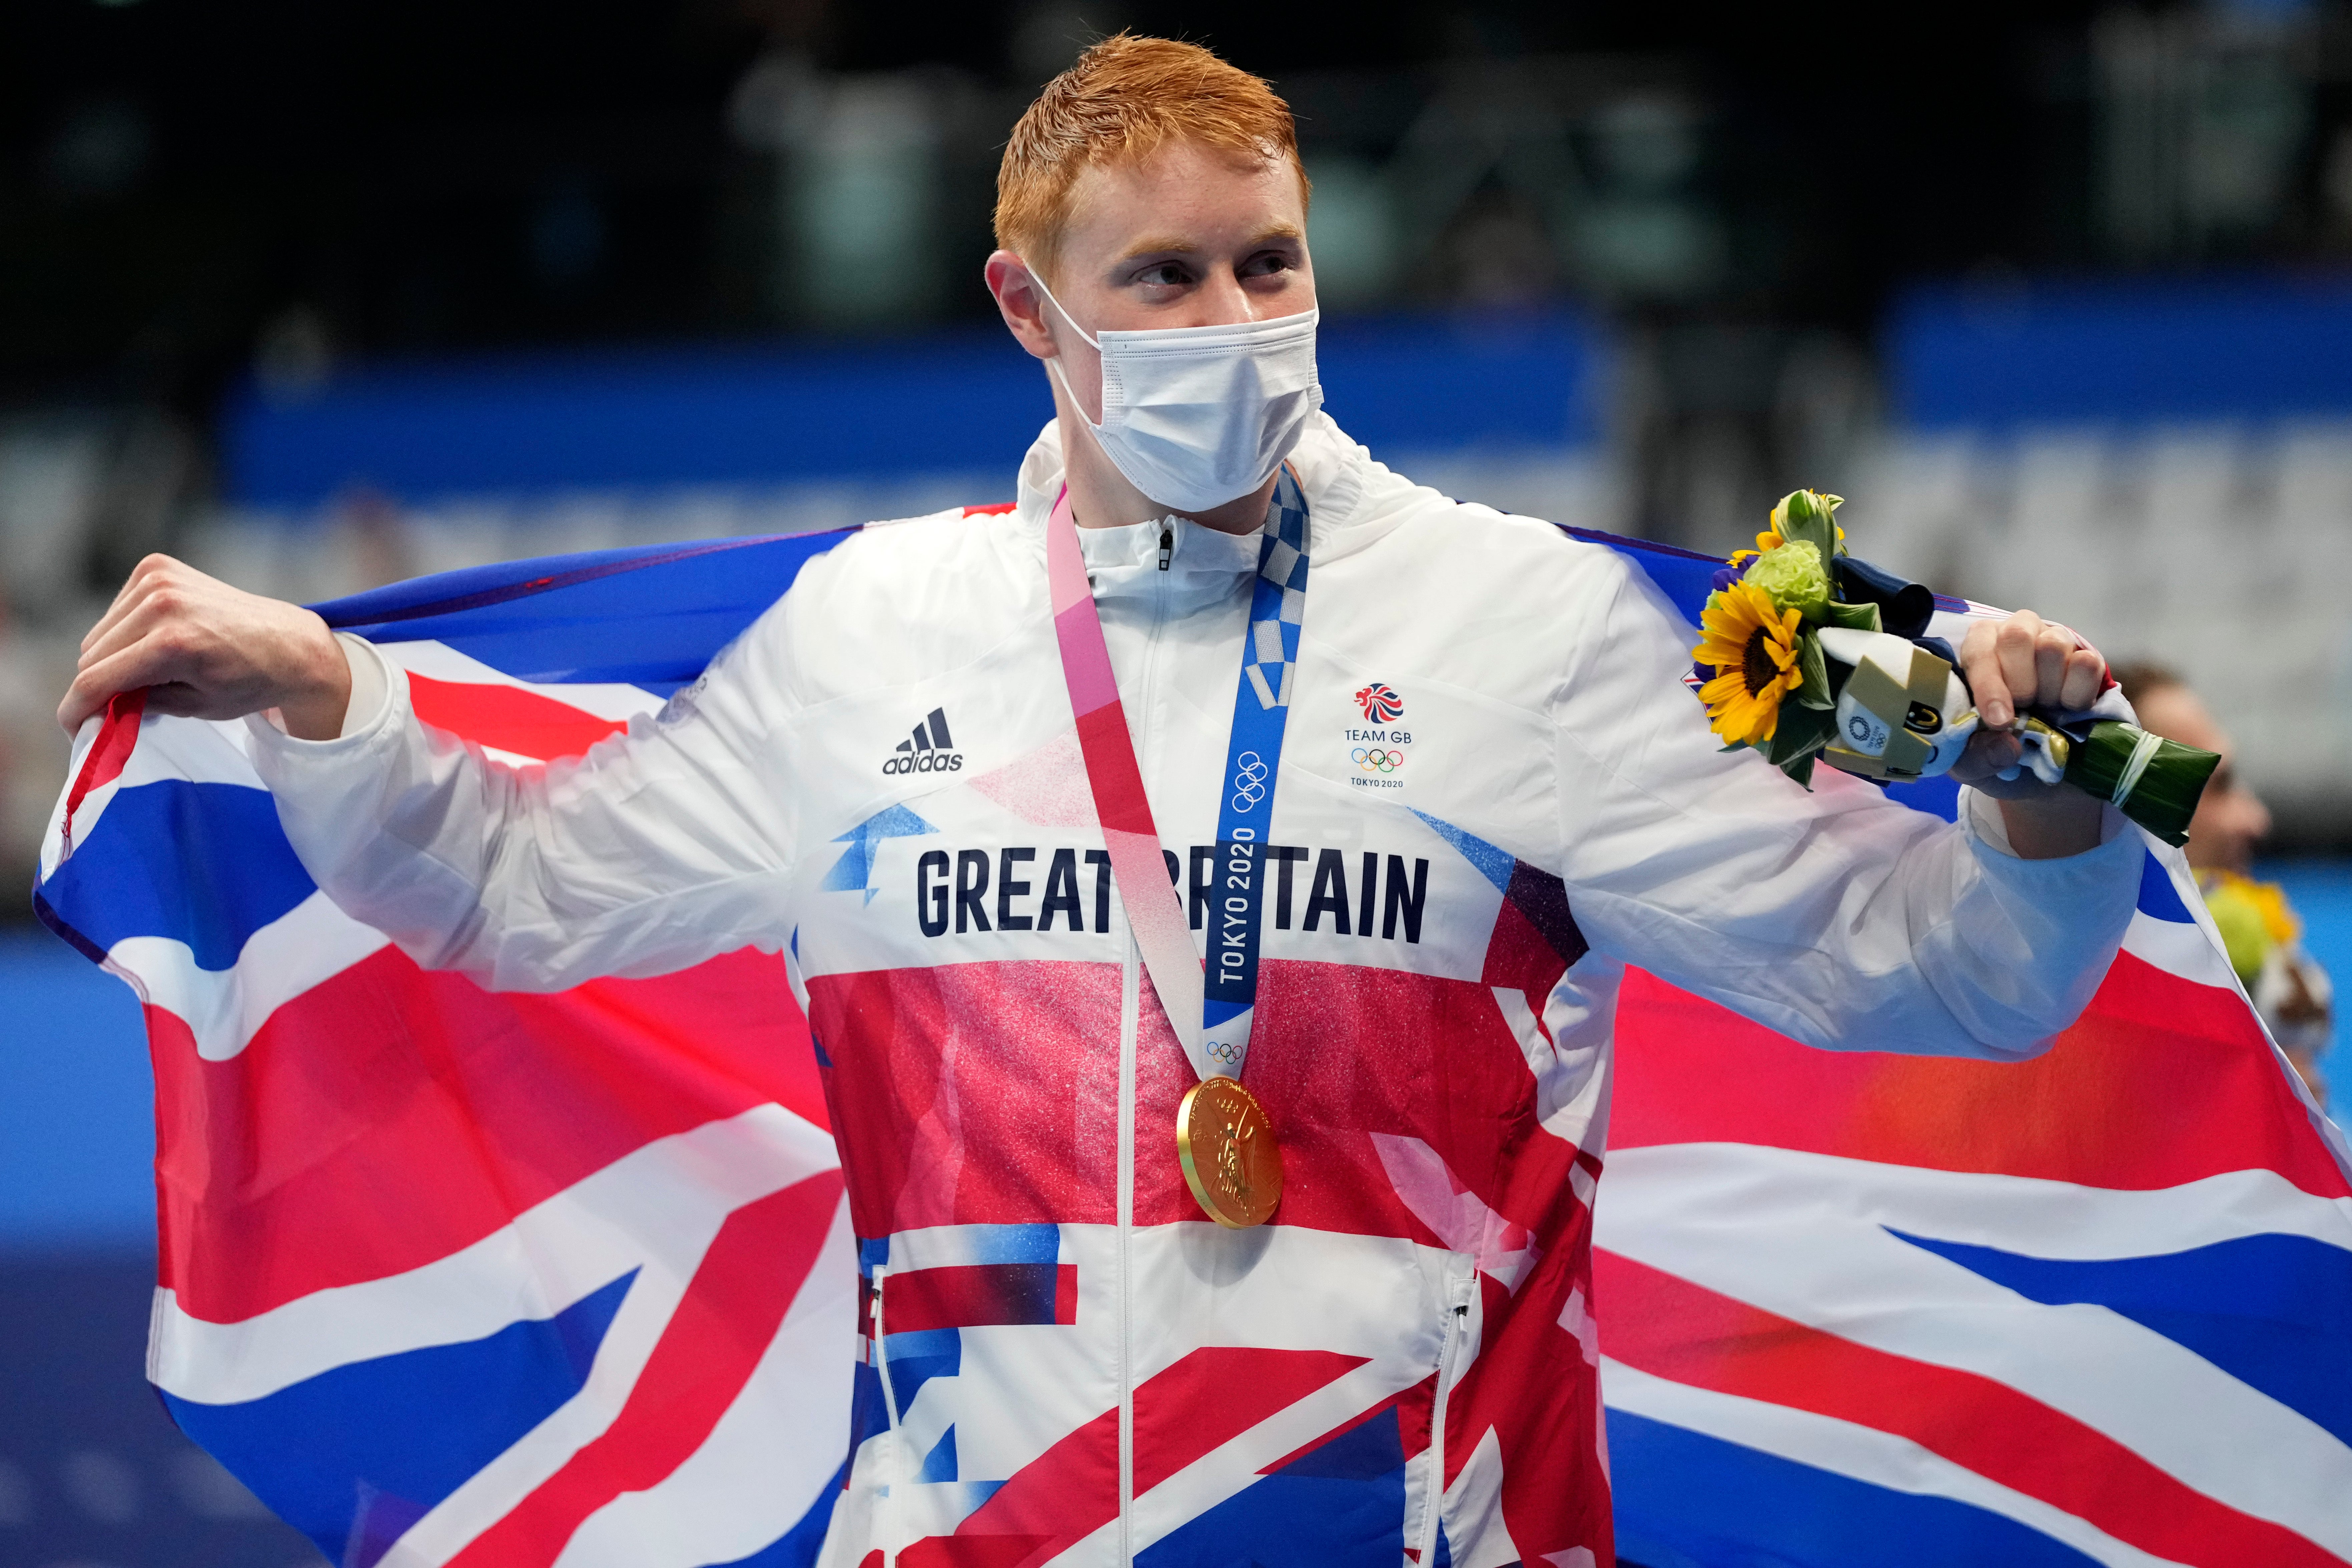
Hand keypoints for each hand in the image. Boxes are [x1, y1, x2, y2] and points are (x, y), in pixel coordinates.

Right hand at [58, 555, 351, 739]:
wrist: (291, 645)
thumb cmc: (250, 682)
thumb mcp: (194, 706)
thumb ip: (137, 705)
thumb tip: (94, 709)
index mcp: (172, 643)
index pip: (95, 680)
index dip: (75, 710)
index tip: (73, 730)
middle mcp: (162, 603)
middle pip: (91, 656)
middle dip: (98, 685)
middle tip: (120, 706)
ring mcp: (159, 579)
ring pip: (100, 634)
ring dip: (112, 657)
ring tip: (150, 673)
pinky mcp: (158, 567)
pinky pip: (117, 610)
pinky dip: (126, 631)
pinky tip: (157, 641)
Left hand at [1951, 609, 2107, 856]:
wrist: (2041, 765)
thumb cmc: (1996, 749)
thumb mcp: (1975, 763)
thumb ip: (1978, 757)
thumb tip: (2007, 746)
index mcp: (1976, 652)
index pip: (1978, 648)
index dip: (1989, 685)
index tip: (1999, 721)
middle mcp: (2014, 636)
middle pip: (2017, 636)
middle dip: (2020, 684)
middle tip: (2023, 710)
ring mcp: (2053, 642)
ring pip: (2053, 644)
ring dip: (2048, 687)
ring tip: (2044, 708)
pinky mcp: (2088, 657)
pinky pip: (2087, 663)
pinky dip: (2078, 691)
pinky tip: (2068, 707)